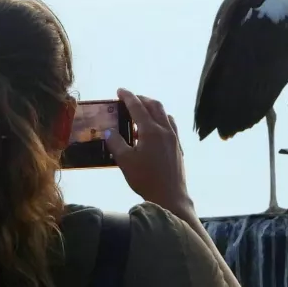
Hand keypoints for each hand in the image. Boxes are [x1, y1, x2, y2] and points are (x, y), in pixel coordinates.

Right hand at [104, 88, 194, 215]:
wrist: (169, 196)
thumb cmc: (145, 178)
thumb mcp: (125, 161)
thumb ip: (116, 143)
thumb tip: (109, 131)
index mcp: (151, 130)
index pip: (138, 107)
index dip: (128, 96)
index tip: (119, 90)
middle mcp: (165, 129)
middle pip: (155, 105)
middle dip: (141, 99)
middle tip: (129, 99)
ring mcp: (174, 137)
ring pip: (164, 114)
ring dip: (152, 108)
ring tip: (140, 113)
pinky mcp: (178, 146)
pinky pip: (170, 124)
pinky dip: (160, 120)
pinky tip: (153, 130)